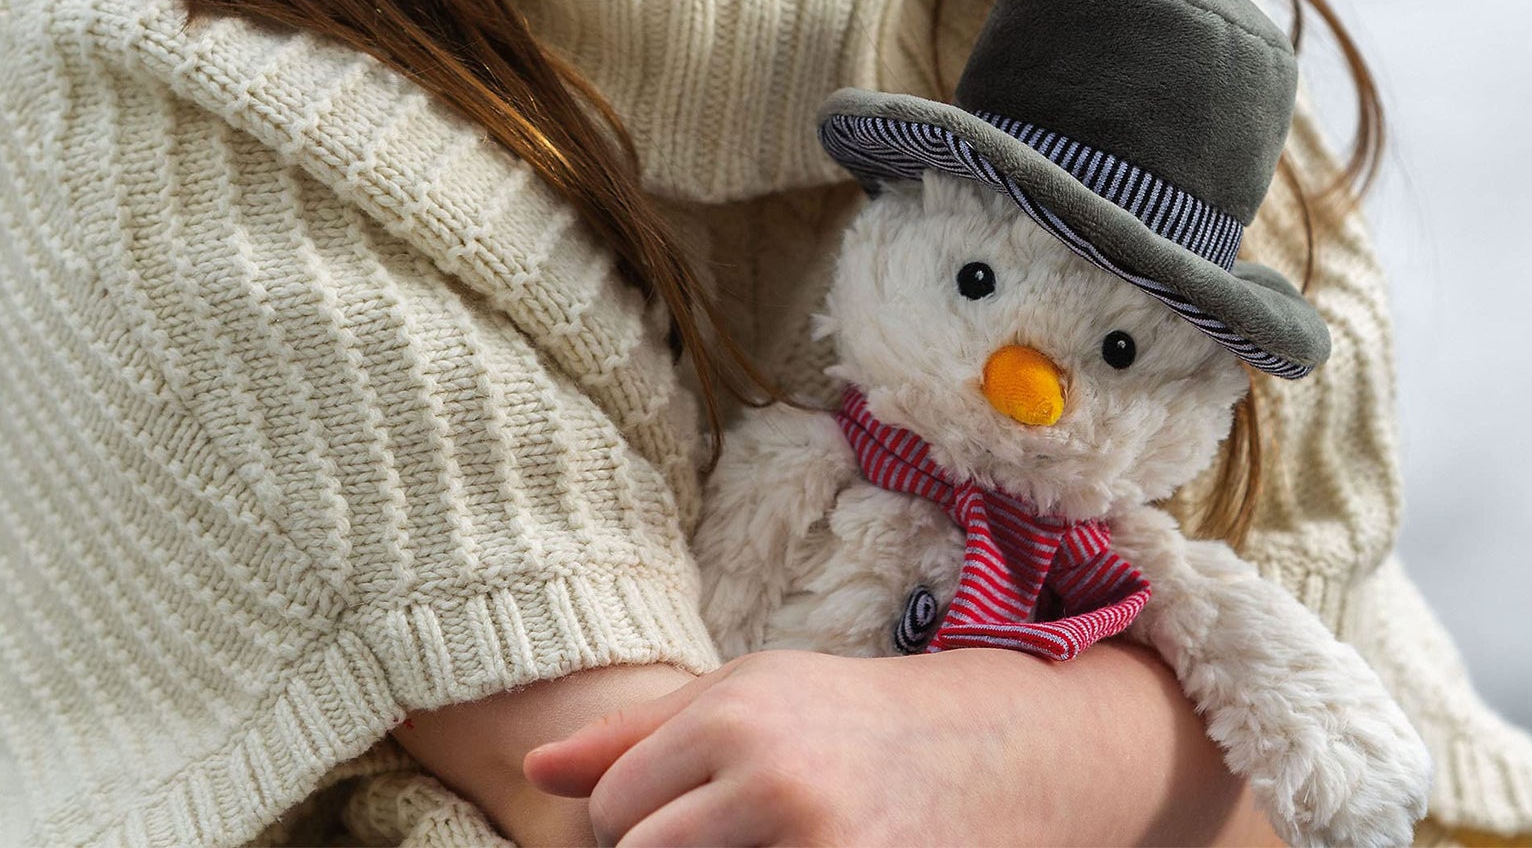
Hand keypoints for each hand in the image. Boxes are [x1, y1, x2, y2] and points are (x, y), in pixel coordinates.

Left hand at [522, 644, 1160, 847]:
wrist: (998, 748)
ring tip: (764, 842)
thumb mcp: (748, 698)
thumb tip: (533, 769)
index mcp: (736, 718)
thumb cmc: (852, 721)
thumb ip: (635, 736)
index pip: (610, 820)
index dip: (634, 832)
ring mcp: (822, 847)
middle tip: (731, 837)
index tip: (690, 819)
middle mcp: (772, 778)